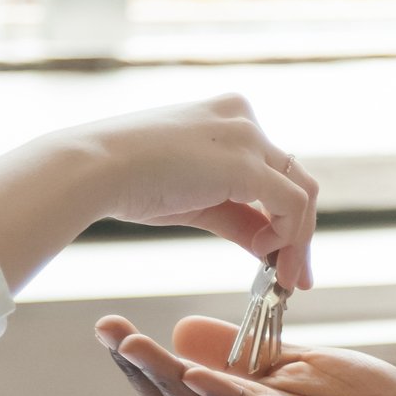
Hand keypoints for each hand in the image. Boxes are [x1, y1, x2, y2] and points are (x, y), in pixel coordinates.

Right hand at [72, 94, 319, 288]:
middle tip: (295, 278)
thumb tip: (267, 247)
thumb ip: (235, 216)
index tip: (279, 259)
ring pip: (302, 192)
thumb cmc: (127, 182)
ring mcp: (248, 137)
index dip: (282, 217)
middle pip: (293, 179)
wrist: (92, 170)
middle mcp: (244, 117)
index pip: (272, 170)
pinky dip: (290, 238)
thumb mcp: (194, 200)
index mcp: (228, 115)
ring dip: (299, 241)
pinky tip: (267, 261)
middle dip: (299, 233)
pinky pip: (293, 205)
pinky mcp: (247, 164)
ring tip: (284, 280)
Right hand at [95, 315, 395, 395]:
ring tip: (135, 347)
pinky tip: (201, 374)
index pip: (182, 393)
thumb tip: (184, 330)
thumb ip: (247, 354)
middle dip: (142, 370)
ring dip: (171, 380)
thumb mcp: (300, 366)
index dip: (144, 365)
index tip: (109, 329)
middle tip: (106, 331)